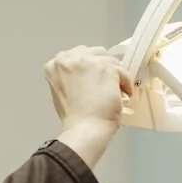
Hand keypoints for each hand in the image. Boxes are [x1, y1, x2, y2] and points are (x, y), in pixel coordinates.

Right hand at [44, 46, 133, 168]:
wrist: (84, 129)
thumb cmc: (73, 117)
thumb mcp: (61, 90)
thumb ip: (71, 75)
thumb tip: (88, 73)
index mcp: (55, 64)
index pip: (80, 53)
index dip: (91, 66)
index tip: (96, 76)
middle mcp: (70, 58)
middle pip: (97, 53)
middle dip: (104, 68)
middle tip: (107, 85)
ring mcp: (89, 62)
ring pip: (112, 62)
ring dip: (116, 78)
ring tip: (114, 94)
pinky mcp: (106, 68)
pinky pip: (124, 72)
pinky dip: (125, 85)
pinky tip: (122, 96)